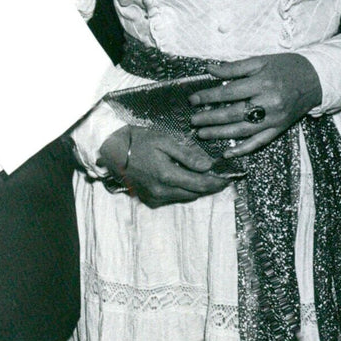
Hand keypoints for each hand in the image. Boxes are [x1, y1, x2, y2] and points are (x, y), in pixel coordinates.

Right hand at [98, 126, 231, 207]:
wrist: (112, 150)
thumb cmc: (138, 140)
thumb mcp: (164, 141)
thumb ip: (187, 155)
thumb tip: (208, 166)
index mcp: (167, 175)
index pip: (200, 184)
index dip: (217, 182)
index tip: (228, 178)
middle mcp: (162, 191)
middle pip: (195, 193)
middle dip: (209, 186)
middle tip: (221, 177)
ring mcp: (155, 197)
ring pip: (185, 197)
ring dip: (196, 188)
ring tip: (205, 177)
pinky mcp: (149, 199)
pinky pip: (173, 197)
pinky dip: (183, 190)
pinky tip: (185, 179)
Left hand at [188, 53, 322, 156]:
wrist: (315, 79)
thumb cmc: (285, 67)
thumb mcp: (260, 61)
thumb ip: (234, 67)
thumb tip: (209, 69)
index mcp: (262, 83)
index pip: (228, 92)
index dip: (208, 97)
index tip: (192, 100)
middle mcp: (268, 103)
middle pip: (233, 114)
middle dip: (209, 118)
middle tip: (193, 121)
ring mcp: (274, 119)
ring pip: (243, 130)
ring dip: (220, 134)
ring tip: (202, 134)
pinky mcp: (279, 129)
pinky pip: (259, 143)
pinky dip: (243, 149)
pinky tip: (227, 153)